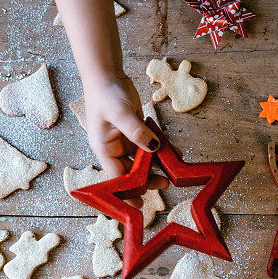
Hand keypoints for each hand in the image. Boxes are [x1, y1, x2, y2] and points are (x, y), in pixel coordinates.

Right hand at [82, 75, 168, 206]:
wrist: (106, 74)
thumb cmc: (106, 93)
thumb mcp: (121, 113)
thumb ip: (137, 132)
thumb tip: (153, 148)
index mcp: (103, 149)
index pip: (116, 178)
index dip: (128, 191)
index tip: (140, 204)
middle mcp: (113, 148)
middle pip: (132, 171)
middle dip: (147, 179)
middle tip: (165, 184)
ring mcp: (125, 141)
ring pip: (143, 160)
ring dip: (157, 165)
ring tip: (173, 170)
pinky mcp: (135, 132)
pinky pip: (150, 145)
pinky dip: (161, 149)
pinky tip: (174, 153)